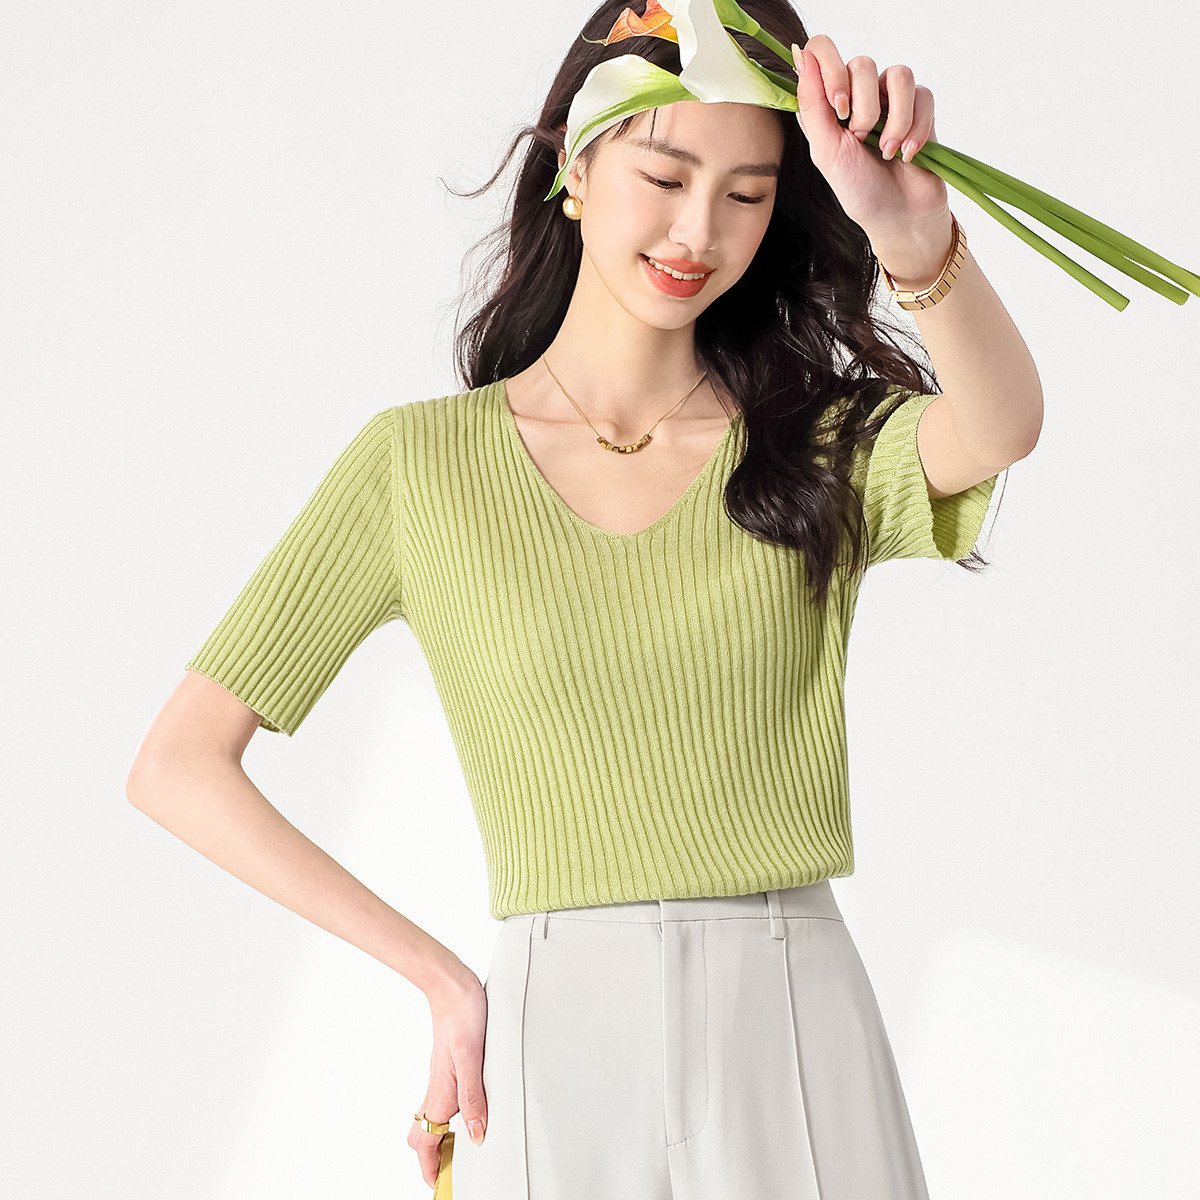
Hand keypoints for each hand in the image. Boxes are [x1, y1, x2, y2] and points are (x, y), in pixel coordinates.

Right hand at [407, 968, 488, 1188]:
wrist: (452, 986)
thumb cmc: (461, 1015)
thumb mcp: (472, 1057)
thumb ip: (473, 1098)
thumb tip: (476, 1135)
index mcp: (440, 1093)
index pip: (426, 1142)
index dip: (430, 1168)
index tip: (439, 1185)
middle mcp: (437, 1089)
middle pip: (423, 1134)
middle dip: (432, 1157)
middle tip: (450, 1171)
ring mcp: (442, 1077)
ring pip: (432, 1117)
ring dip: (441, 1138)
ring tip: (461, 1149)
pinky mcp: (449, 1065)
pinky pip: (443, 1099)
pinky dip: (450, 1115)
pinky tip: (468, 1109)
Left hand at [792, 34, 949, 253]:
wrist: (899, 216)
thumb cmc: (858, 190)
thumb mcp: (826, 152)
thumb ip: (812, 104)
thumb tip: (800, 55)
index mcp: (829, 103)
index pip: (823, 51)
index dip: (832, 70)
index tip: (839, 108)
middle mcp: (859, 94)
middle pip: (863, 63)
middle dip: (864, 109)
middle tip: (862, 140)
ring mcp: (891, 99)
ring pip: (898, 74)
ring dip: (894, 120)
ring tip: (887, 151)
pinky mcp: (920, 107)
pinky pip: (923, 93)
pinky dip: (915, 127)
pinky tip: (907, 154)